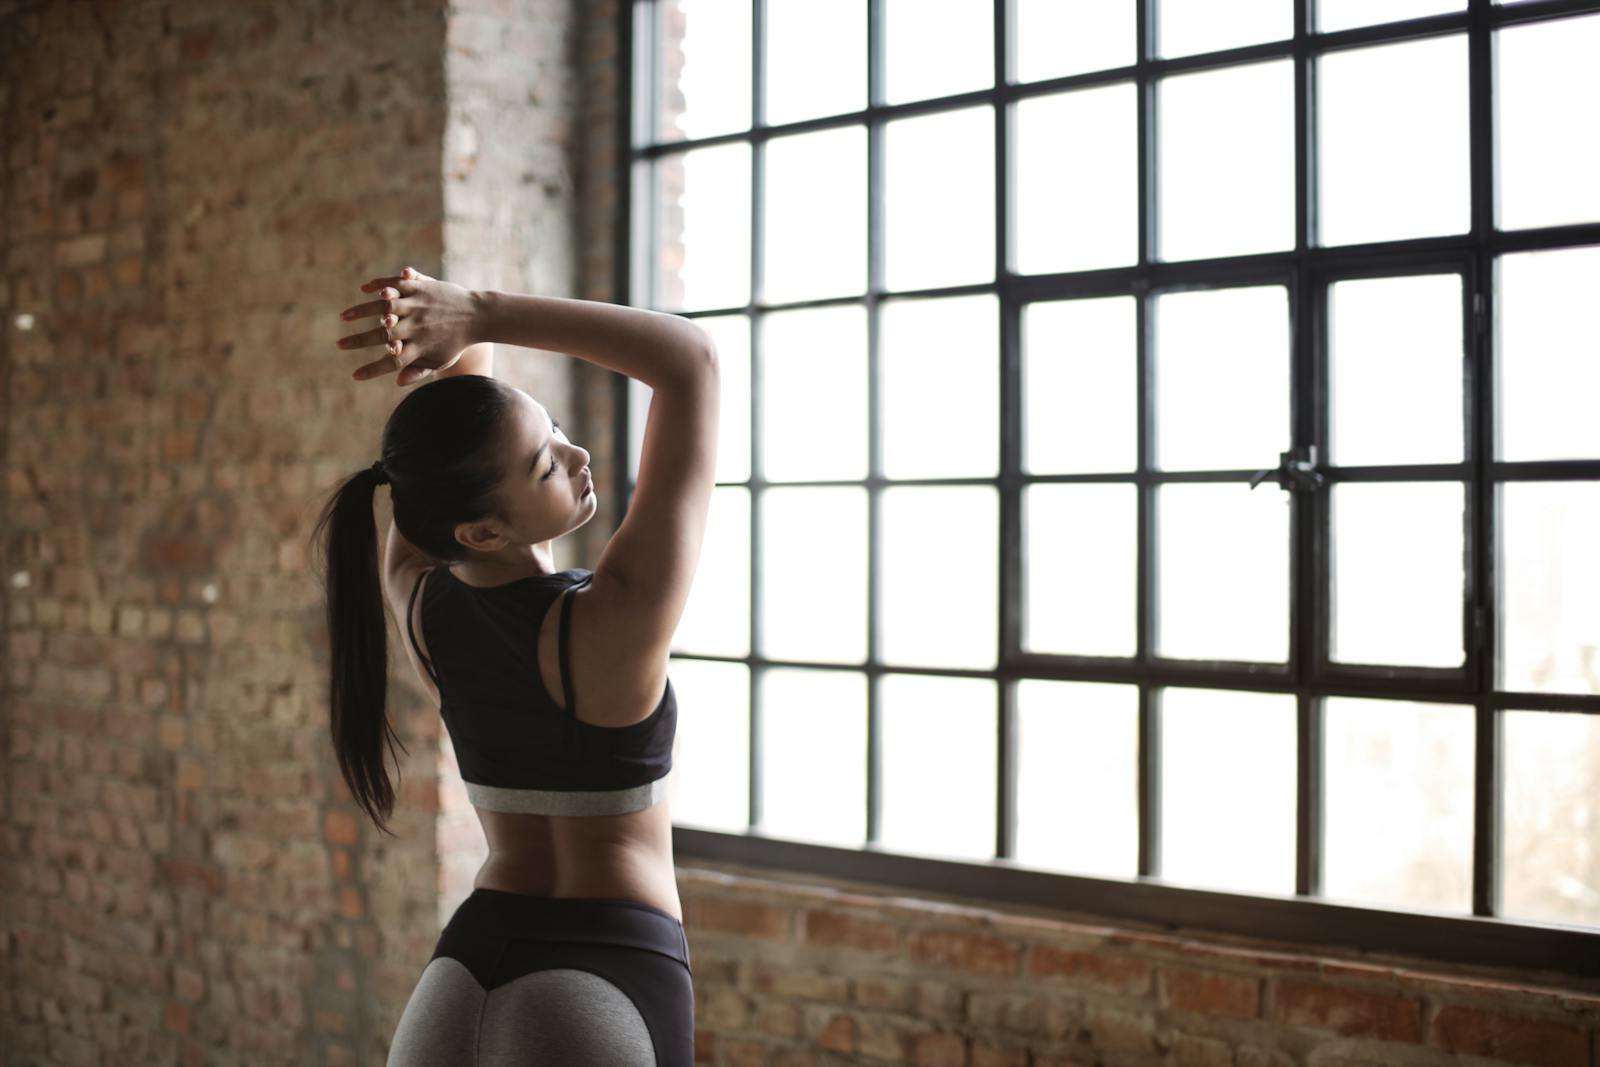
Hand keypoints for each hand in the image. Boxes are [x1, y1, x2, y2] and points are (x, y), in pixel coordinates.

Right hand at [337, 266, 482, 386]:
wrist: (478, 316)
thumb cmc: (457, 342)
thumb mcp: (441, 360)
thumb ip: (419, 370)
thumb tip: (397, 381)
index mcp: (421, 347)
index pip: (391, 363)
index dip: (372, 369)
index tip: (355, 375)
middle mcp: (417, 327)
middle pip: (383, 335)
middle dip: (359, 341)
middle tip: (339, 344)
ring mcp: (418, 306)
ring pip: (385, 307)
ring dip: (362, 311)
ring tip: (344, 317)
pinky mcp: (421, 288)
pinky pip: (397, 285)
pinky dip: (379, 285)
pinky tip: (365, 289)